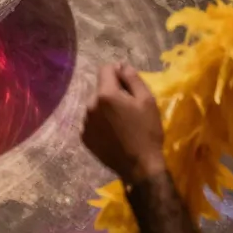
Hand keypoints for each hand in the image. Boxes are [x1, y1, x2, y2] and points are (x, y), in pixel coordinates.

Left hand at [81, 62, 165, 181]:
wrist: (140, 166)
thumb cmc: (147, 131)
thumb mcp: (147, 101)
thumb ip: (132, 78)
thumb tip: (121, 65)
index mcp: (106, 94)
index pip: (105, 69)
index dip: (118, 72)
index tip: (128, 83)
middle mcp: (90, 105)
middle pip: (101, 88)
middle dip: (113, 92)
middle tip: (129, 107)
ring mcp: (85, 123)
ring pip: (95, 105)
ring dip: (105, 108)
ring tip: (121, 122)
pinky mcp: (85, 138)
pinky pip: (92, 121)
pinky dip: (100, 123)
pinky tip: (113, 133)